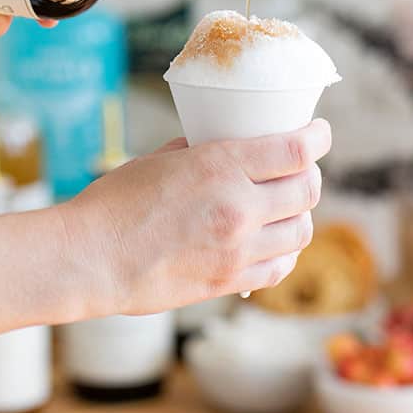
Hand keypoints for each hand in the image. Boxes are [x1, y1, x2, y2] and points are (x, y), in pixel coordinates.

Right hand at [60, 119, 330, 316]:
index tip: (321, 132)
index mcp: (221, 165)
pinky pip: (280, 266)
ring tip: (288, 204)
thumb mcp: (163, 157)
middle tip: (302, 168)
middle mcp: (238, 207)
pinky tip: (275, 239)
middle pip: (307, 189)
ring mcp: (237, 249)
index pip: (296, 150)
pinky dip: (286, 249)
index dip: (319, 137)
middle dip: (311, 174)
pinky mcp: (229, 281)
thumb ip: (204, 151)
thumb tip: (228, 146)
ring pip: (301, 230)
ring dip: (301, 213)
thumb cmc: (117, 201)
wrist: (92, 257)